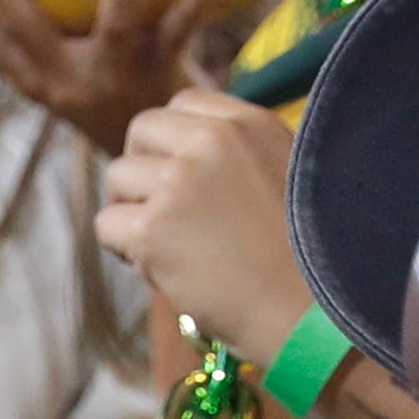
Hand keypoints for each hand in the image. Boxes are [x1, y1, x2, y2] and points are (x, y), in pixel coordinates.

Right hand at [0, 0, 227, 159]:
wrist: (162, 161)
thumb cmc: (107, 93)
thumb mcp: (58, 73)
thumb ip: (39, 28)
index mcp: (32, 75)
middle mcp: (65, 77)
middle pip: (23, 27)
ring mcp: (115, 74)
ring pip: (113, 25)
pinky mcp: (163, 70)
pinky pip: (179, 33)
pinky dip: (192, 5)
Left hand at [96, 91, 308, 359]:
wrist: (311, 315)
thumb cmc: (305, 259)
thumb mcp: (288, 175)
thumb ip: (238, 153)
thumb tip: (180, 153)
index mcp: (252, 124)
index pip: (184, 102)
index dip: (174, 141)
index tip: (185, 177)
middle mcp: (213, 142)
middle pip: (141, 129)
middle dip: (143, 167)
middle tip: (166, 210)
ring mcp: (180, 183)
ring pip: (117, 177)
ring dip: (132, 211)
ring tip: (170, 244)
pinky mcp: (153, 229)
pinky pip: (107, 225)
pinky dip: (124, 250)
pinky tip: (160, 268)